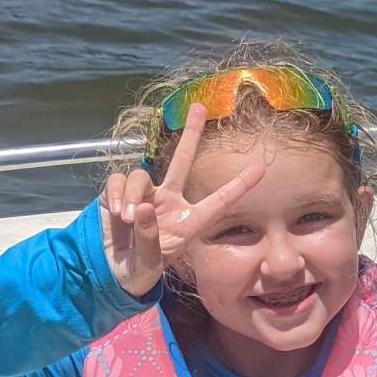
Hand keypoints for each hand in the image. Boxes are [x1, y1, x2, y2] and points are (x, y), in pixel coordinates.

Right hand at [100, 103, 265, 297]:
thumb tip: (144, 207)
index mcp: (191, 220)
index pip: (220, 200)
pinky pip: (119, 180)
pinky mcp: (120, 193)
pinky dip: (117, 194)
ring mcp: (146, 195)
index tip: (262, 168)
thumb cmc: (142, 267)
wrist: (114, 270)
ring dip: (133, 194)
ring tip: (128, 217)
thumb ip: (150, 236)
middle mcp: (170, 200)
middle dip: (191, 133)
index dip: (240, 185)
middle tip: (199, 106)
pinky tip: (117, 212)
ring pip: (141, 176)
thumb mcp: (151, 259)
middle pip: (182, 160)